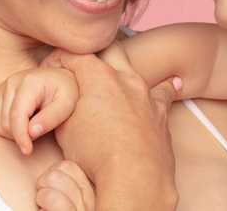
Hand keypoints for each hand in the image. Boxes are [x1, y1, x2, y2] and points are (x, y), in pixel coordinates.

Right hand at [0, 67, 78, 154]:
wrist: (61, 78)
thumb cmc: (66, 90)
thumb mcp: (67, 104)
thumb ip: (51, 118)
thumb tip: (32, 133)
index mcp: (28, 82)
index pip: (16, 115)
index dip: (20, 136)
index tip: (28, 151)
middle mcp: (12, 83)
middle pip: (6, 122)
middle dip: (22, 135)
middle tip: (42, 130)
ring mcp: (4, 88)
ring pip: (0, 124)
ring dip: (17, 133)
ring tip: (37, 124)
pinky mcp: (1, 95)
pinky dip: (12, 128)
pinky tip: (28, 122)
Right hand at [41, 42, 182, 210]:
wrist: (133, 176)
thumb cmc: (95, 155)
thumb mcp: (64, 127)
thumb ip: (63, 104)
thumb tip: (63, 97)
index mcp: (98, 77)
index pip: (74, 54)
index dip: (59, 58)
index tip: (52, 68)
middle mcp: (125, 78)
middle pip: (108, 49)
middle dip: (94, 53)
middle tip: (83, 67)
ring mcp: (145, 93)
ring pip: (135, 67)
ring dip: (123, 69)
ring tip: (117, 74)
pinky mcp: (161, 110)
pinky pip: (164, 90)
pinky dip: (165, 85)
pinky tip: (173, 81)